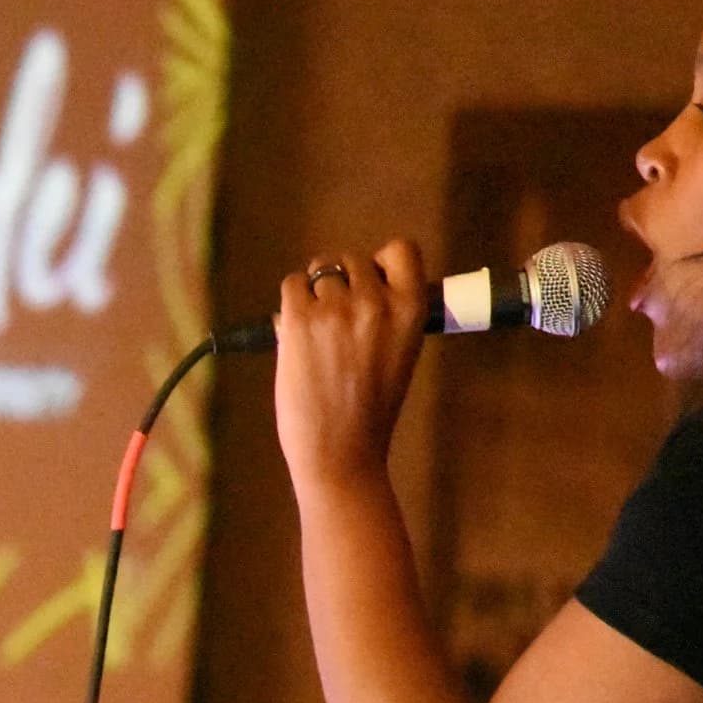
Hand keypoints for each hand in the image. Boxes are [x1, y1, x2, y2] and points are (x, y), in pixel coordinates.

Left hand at [272, 238, 430, 488]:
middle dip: (340, 283)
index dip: (381, 262)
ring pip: (319, 272)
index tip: (371, 284)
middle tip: (334, 324)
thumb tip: (354, 283)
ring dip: (312, 295)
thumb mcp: (402, 354)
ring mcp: (337, 309)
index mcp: (412, 309)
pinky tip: (294, 334)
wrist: (341, 453)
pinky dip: (290, 304)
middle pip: (351, 260)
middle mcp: (377, 301)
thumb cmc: (370, 410)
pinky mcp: (300, 320)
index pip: (401, 249)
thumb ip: (387, 314)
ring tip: (315, 334)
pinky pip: (291, 286)